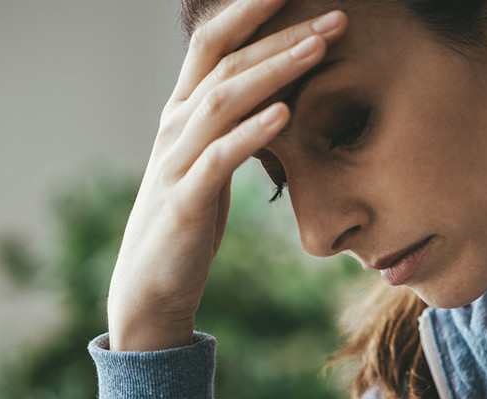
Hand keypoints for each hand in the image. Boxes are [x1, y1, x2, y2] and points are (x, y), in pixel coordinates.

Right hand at [106, 0, 347, 350]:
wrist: (151, 283)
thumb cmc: (190, 216)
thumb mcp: (213, 159)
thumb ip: (236, 121)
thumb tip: (279, 90)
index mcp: (183, 110)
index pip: (214, 42)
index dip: (250, 9)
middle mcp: (175, 125)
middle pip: (226, 61)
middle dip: (280, 32)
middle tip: (335, 16)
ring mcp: (176, 160)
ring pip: (223, 99)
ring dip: (274, 70)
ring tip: (319, 47)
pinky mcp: (185, 200)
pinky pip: (219, 158)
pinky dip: (252, 132)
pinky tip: (284, 114)